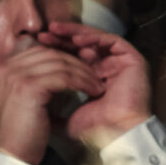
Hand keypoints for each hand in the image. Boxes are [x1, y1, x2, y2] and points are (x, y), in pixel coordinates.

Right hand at [0, 40, 100, 164]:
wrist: (13, 156)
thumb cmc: (22, 132)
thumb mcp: (25, 100)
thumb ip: (32, 81)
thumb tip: (52, 71)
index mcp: (3, 68)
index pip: (41, 52)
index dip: (65, 59)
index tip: (83, 70)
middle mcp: (6, 67)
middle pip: (50, 54)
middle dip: (77, 63)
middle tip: (96, 74)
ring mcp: (16, 75)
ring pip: (60, 64)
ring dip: (84, 73)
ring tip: (97, 84)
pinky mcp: (29, 86)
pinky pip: (64, 77)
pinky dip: (82, 82)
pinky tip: (93, 90)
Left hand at [46, 20, 151, 147]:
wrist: (116, 133)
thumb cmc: (97, 128)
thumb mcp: (68, 115)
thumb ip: (54, 111)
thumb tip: (34, 114)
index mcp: (95, 77)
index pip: (74, 57)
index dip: (56, 50)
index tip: (37, 46)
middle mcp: (109, 67)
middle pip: (83, 45)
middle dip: (62, 38)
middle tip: (44, 34)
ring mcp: (121, 62)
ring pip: (95, 39)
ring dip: (74, 33)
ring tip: (55, 31)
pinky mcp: (132, 58)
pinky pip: (111, 41)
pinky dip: (93, 38)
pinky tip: (76, 39)